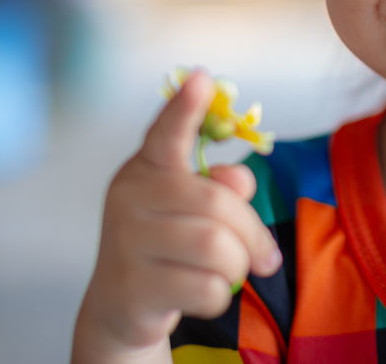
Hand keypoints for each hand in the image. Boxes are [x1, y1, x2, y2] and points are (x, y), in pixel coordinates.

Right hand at [74, 70, 282, 356]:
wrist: (119, 306)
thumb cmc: (168, 243)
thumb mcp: (191, 207)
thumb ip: (219, 187)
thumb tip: (238, 179)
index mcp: (148, 167)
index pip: (167, 132)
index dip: (185, 108)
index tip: (201, 78)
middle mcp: (130, 198)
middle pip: (218, 205)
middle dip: (253, 235)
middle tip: (266, 257)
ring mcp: (126, 242)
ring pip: (216, 249)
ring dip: (237, 267)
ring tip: (230, 273)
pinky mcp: (132, 288)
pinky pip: (206, 288)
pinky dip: (218, 295)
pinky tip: (201, 293)